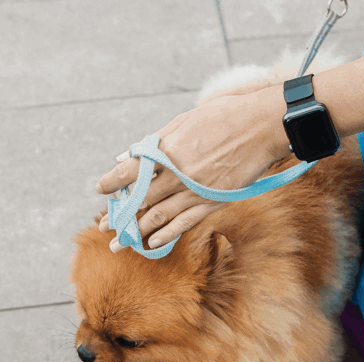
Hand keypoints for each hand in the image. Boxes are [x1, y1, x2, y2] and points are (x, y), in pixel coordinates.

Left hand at [96, 84, 291, 251]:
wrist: (262, 125)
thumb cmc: (224, 115)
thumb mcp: (184, 120)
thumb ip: (154, 141)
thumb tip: (126, 156)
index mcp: (167, 151)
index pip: (130, 171)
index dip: (112, 182)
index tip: (100, 189)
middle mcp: (177, 174)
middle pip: (140, 200)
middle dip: (119, 216)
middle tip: (104, 227)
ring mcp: (194, 190)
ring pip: (158, 217)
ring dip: (136, 232)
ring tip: (119, 244)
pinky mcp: (211, 201)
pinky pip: (184, 223)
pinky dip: (166, 235)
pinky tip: (151, 243)